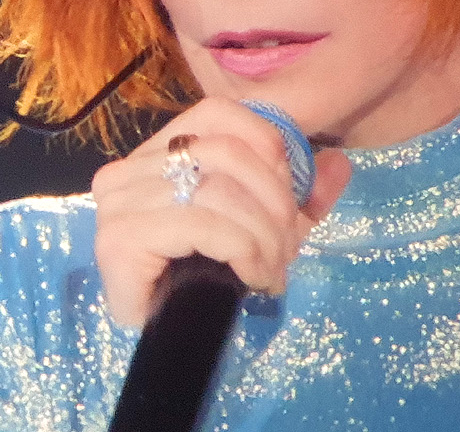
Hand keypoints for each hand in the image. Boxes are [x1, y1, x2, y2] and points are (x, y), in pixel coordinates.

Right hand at [90, 98, 352, 326]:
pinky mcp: (121, 238)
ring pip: (219, 191)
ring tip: (273, 269)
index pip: (217, 114)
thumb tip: (340, 162)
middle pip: (226, 154)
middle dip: (274, 202)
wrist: (169, 344)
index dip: (267, 146)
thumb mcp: (266, 227)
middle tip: (287, 247)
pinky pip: (204, 225)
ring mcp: (119, 203)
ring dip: (263, 236)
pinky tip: (254, 278)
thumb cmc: (209, 280)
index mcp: (156, 154)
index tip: (289, 198)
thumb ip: (302, 195)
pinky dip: (243, 251)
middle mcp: (128, 169)